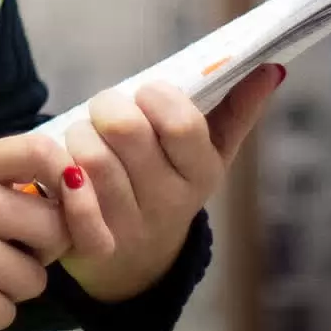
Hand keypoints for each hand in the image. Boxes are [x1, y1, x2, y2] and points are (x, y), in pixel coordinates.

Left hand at [57, 63, 283, 304]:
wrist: (138, 261)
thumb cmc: (170, 183)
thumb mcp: (207, 153)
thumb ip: (236, 110)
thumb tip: (269, 69)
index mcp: (202, 172)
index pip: (181, 123)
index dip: (155, 97)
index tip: (146, 94)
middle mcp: (169, 202)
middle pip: (126, 131)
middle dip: (107, 107)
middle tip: (105, 113)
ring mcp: (132, 226)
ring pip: (90, 158)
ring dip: (77, 136)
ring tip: (82, 140)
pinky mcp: (94, 246)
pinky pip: (74, 209)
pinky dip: (61, 180)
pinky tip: (64, 171)